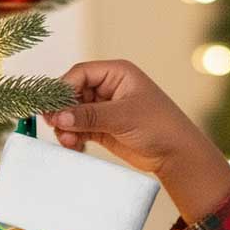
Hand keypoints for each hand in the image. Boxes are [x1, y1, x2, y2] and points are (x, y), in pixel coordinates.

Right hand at [43, 58, 229, 225]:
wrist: (176, 155)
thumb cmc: (159, 126)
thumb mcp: (123, 117)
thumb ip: (90, 116)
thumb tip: (60, 117)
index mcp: (117, 74)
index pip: (81, 74)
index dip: (64, 88)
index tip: (52, 106)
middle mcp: (109, 88)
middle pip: (74, 94)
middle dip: (64, 111)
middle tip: (54, 126)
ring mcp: (106, 109)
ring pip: (75, 114)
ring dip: (67, 127)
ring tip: (68, 142)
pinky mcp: (104, 129)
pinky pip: (81, 129)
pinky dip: (74, 137)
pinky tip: (74, 146)